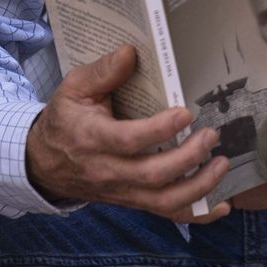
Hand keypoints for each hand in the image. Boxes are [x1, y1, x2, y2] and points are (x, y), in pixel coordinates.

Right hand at [25, 45, 231, 223]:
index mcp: (92, 139)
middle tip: (212, 135)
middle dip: (188, 157)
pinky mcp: (133, 200)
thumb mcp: (73, 89)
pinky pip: (167, 214)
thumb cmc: (65, 119)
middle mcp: (108, 171)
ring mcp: (122, 191)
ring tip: (222, 163)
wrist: (44, 163)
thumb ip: (103, 71)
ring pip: (163, 201)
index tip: (186, 113)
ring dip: (199, 186)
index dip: (159, 129)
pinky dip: (197, 213)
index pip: (129, 140)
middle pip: (152, 175)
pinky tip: (221, 203)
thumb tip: (131, 52)